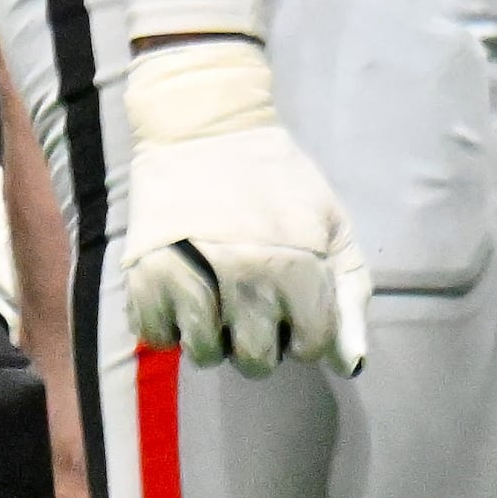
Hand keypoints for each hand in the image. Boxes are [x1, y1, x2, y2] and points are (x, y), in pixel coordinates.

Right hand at [120, 38, 370, 377]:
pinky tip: (186, 293)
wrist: (207, 133)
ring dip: (216, 338)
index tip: (299, 308)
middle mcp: (244, 282)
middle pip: (257, 361)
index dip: (310, 333)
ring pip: (206, 355)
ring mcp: (190, 282)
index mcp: (297, 268)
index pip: (312, 346)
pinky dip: (171, 326)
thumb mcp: (332, 226)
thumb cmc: (281, 181)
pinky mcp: (144, 277)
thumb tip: (352, 363)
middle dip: (264, 343)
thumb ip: (348, 294)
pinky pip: (158, 338)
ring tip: (220, 299)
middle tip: (257, 306)